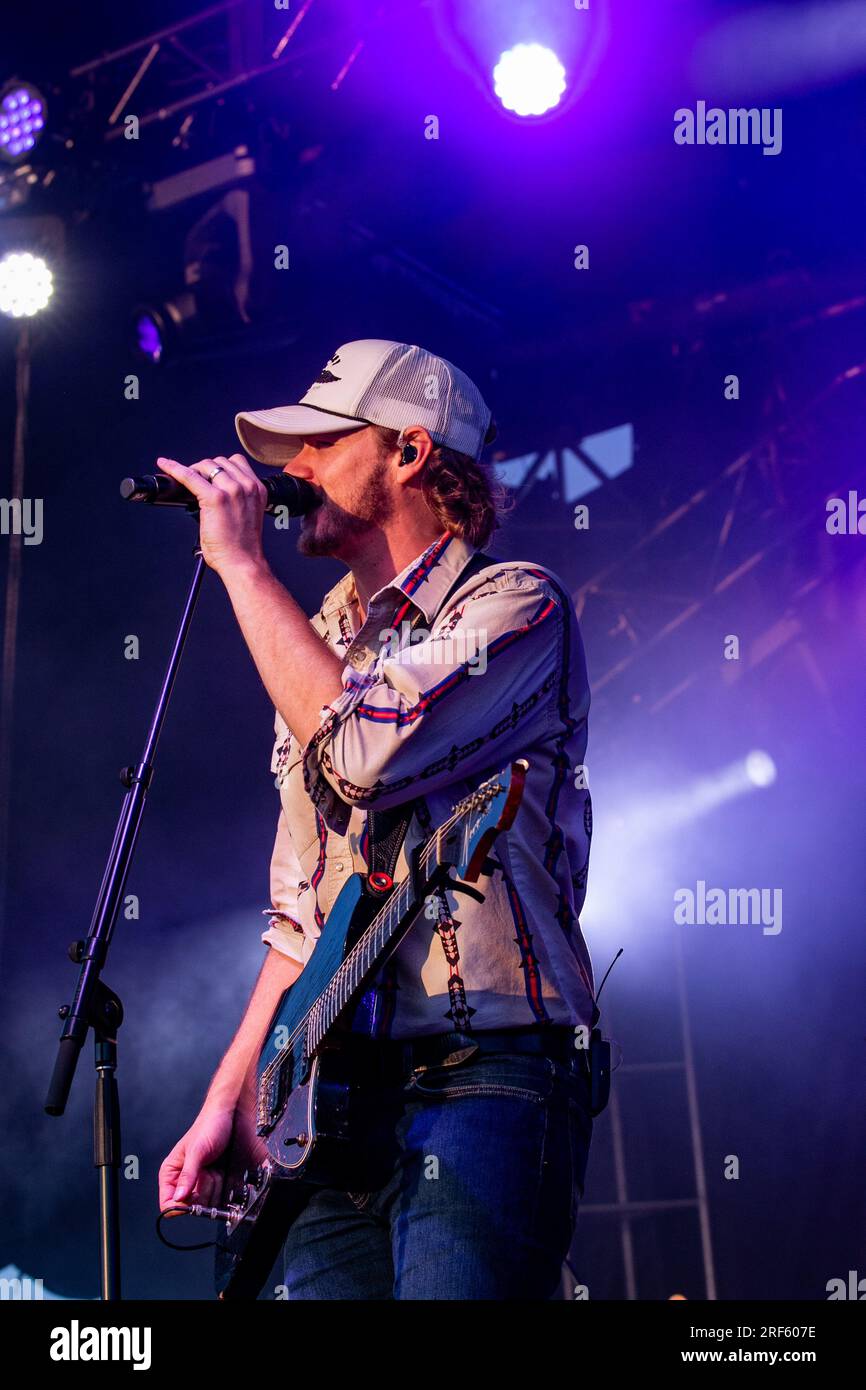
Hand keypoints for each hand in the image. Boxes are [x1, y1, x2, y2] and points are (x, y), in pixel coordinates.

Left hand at [156, 453, 268, 576]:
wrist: (243, 562)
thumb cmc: (243, 547)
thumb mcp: (248, 513)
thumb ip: (237, 499)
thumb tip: (214, 491)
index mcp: (257, 489)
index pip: (236, 462)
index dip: (220, 467)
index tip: (208, 474)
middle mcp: (247, 486)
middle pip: (220, 461)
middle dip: (206, 469)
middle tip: (196, 481)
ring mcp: (231, 490)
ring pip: (206, 465)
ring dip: (195, 470)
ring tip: (188, 482)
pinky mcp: (215, 498)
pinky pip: (189, 476)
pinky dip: (174, 468)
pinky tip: (165, 465)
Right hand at [158, 1103, 266, 1213]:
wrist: (231, 1116)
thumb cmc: (209, 1125)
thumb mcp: (197, 1151)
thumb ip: (188, 1175)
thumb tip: (179, 1198)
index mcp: (171, 1173)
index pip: (167, 1203)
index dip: (179, 1206)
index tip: (192, 1199)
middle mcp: (185, 1180)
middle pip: (190, 1206)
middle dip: (202, 1191)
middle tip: (207, 1173)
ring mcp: (201, 1181)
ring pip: (206, 1203)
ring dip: (215, 1187)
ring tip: (216, 1168)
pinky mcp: (215, 1181)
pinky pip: (219, 1197)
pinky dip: (224, 1186)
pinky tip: (223, 1171)